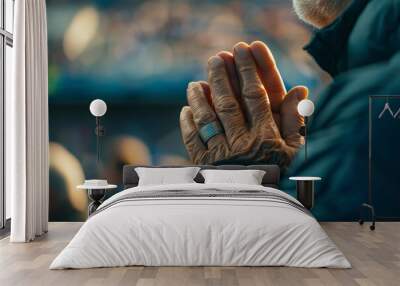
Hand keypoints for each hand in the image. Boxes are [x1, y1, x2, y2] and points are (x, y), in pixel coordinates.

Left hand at [180, 41, 307, 168]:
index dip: (249, 70)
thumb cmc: (279, 176)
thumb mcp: (294, 151)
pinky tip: (186, 110)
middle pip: (229, 102)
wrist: (258, 209)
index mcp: (266, 136)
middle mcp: (242, 142)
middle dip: (222, 76)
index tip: (243, 50)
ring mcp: (221, 153)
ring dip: (200, 98)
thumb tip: (299, 90)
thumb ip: (295, 121)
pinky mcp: (206, 165)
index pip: (256, 95)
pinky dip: (188, 124)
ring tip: (195, 83)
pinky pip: (193, 140)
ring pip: (207, 118)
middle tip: (216, 58)